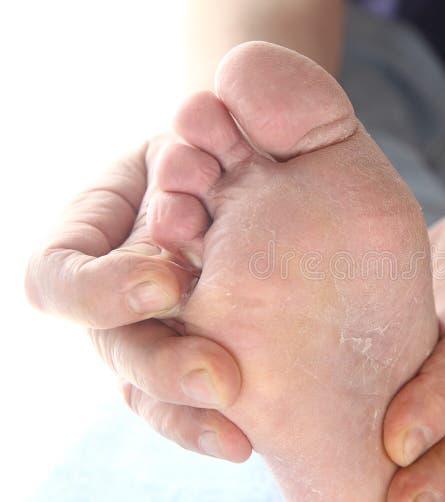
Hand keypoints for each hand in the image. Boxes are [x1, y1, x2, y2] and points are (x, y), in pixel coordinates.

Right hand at [25, 137, 251, 461]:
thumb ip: (224, 117)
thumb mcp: (228, 120)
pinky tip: (246, 438)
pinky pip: (188, 406)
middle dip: (159, 364)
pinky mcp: (195, 357)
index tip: (167, 280)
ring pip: (145, 389)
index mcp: (102, 229)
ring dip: (186, 412)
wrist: (265, 169)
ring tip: (238, 436)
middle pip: (109, 347)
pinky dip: (209, 426)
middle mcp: (117, 288)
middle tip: (218, 377)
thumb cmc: (238, 140)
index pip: (60, 276)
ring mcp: (152, 329)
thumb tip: (217, 111)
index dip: (101, 290)